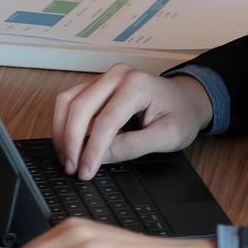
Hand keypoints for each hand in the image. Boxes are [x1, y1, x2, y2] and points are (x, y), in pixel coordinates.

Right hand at [52, 64, 212, 178]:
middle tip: (72, 168)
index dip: (92, 149)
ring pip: (68, 101)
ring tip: (67, 158)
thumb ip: (133, 146)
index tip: (86, 171)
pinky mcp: (95, 86)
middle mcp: (117, 76)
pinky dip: (64, 123)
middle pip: (80, 107)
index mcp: (138, 85)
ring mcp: (104, 78)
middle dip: (71, 141)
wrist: (185, 100)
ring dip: (62, 132)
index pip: (106, 120)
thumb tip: (99, 157)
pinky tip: (68, 144)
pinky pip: (70, 101)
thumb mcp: (167, 136)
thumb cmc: (180, 115)